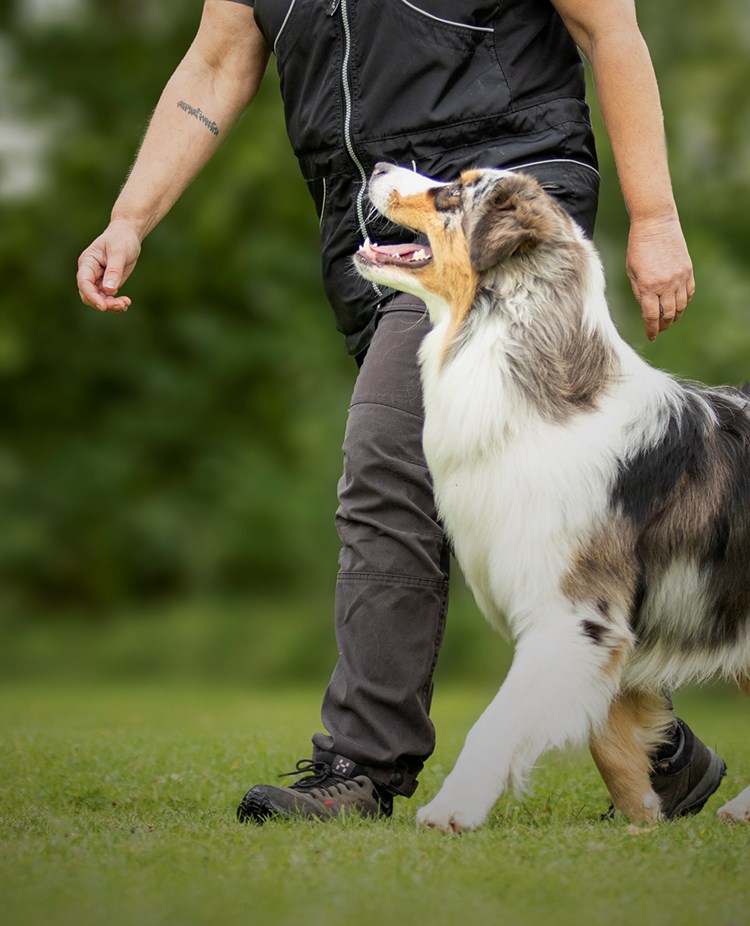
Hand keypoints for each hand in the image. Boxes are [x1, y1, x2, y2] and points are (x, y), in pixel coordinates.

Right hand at [76, 219, 141, 312]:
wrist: (128, 235)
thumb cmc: (121, 239)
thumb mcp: (119, 253)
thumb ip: (114, 271)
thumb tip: (110, 290)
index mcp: (87, 262)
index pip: (84, 283)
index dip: (92, 296)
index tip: (103, 306)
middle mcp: (90, 273)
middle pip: (89, 295)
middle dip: (103, 303)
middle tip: (122, 305)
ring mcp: (98, 279)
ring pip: (99, 299)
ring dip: (111, 305)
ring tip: (126, 303)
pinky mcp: (107, 284)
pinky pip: (108, 298)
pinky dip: (116, 303)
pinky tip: (126, 303)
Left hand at [626, 213, 694, 340]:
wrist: (655, 224)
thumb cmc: (638, 247)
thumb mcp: (631, 272)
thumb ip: (638, 292)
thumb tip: (646, 309)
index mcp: (648, 286)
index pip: (652, 317)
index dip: (652, 330)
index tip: (651, 336)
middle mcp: (666, 285)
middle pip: (668, 315)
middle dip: (663, 325)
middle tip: (659, 328)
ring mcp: (679, 277)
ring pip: (681, 306)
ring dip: (674, 316)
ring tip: (668, 319)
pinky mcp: (688, 270)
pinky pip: (689, 293)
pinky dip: (684, 303)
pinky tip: (678, 305)